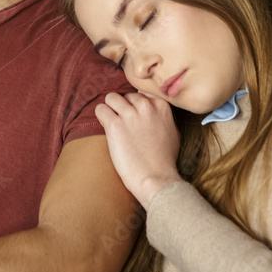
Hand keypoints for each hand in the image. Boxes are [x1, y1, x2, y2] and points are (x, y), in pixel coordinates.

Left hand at [95, 92, 181, 210]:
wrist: (155, 179)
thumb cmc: (164, 160)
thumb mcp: (172, 131)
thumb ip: (160, 115)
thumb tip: (151, 107)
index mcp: (161, 105)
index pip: (141, 92)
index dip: (136, 105)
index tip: (134, 115)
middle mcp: (146, 106)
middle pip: (126, 96)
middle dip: (123, 108)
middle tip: (124, 125)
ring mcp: (130, 114)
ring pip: (111, 97)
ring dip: (110, 110)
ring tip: (113, 124)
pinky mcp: (115, 125)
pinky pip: (100, 109)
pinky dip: (101, 117)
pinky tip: (107, 128)